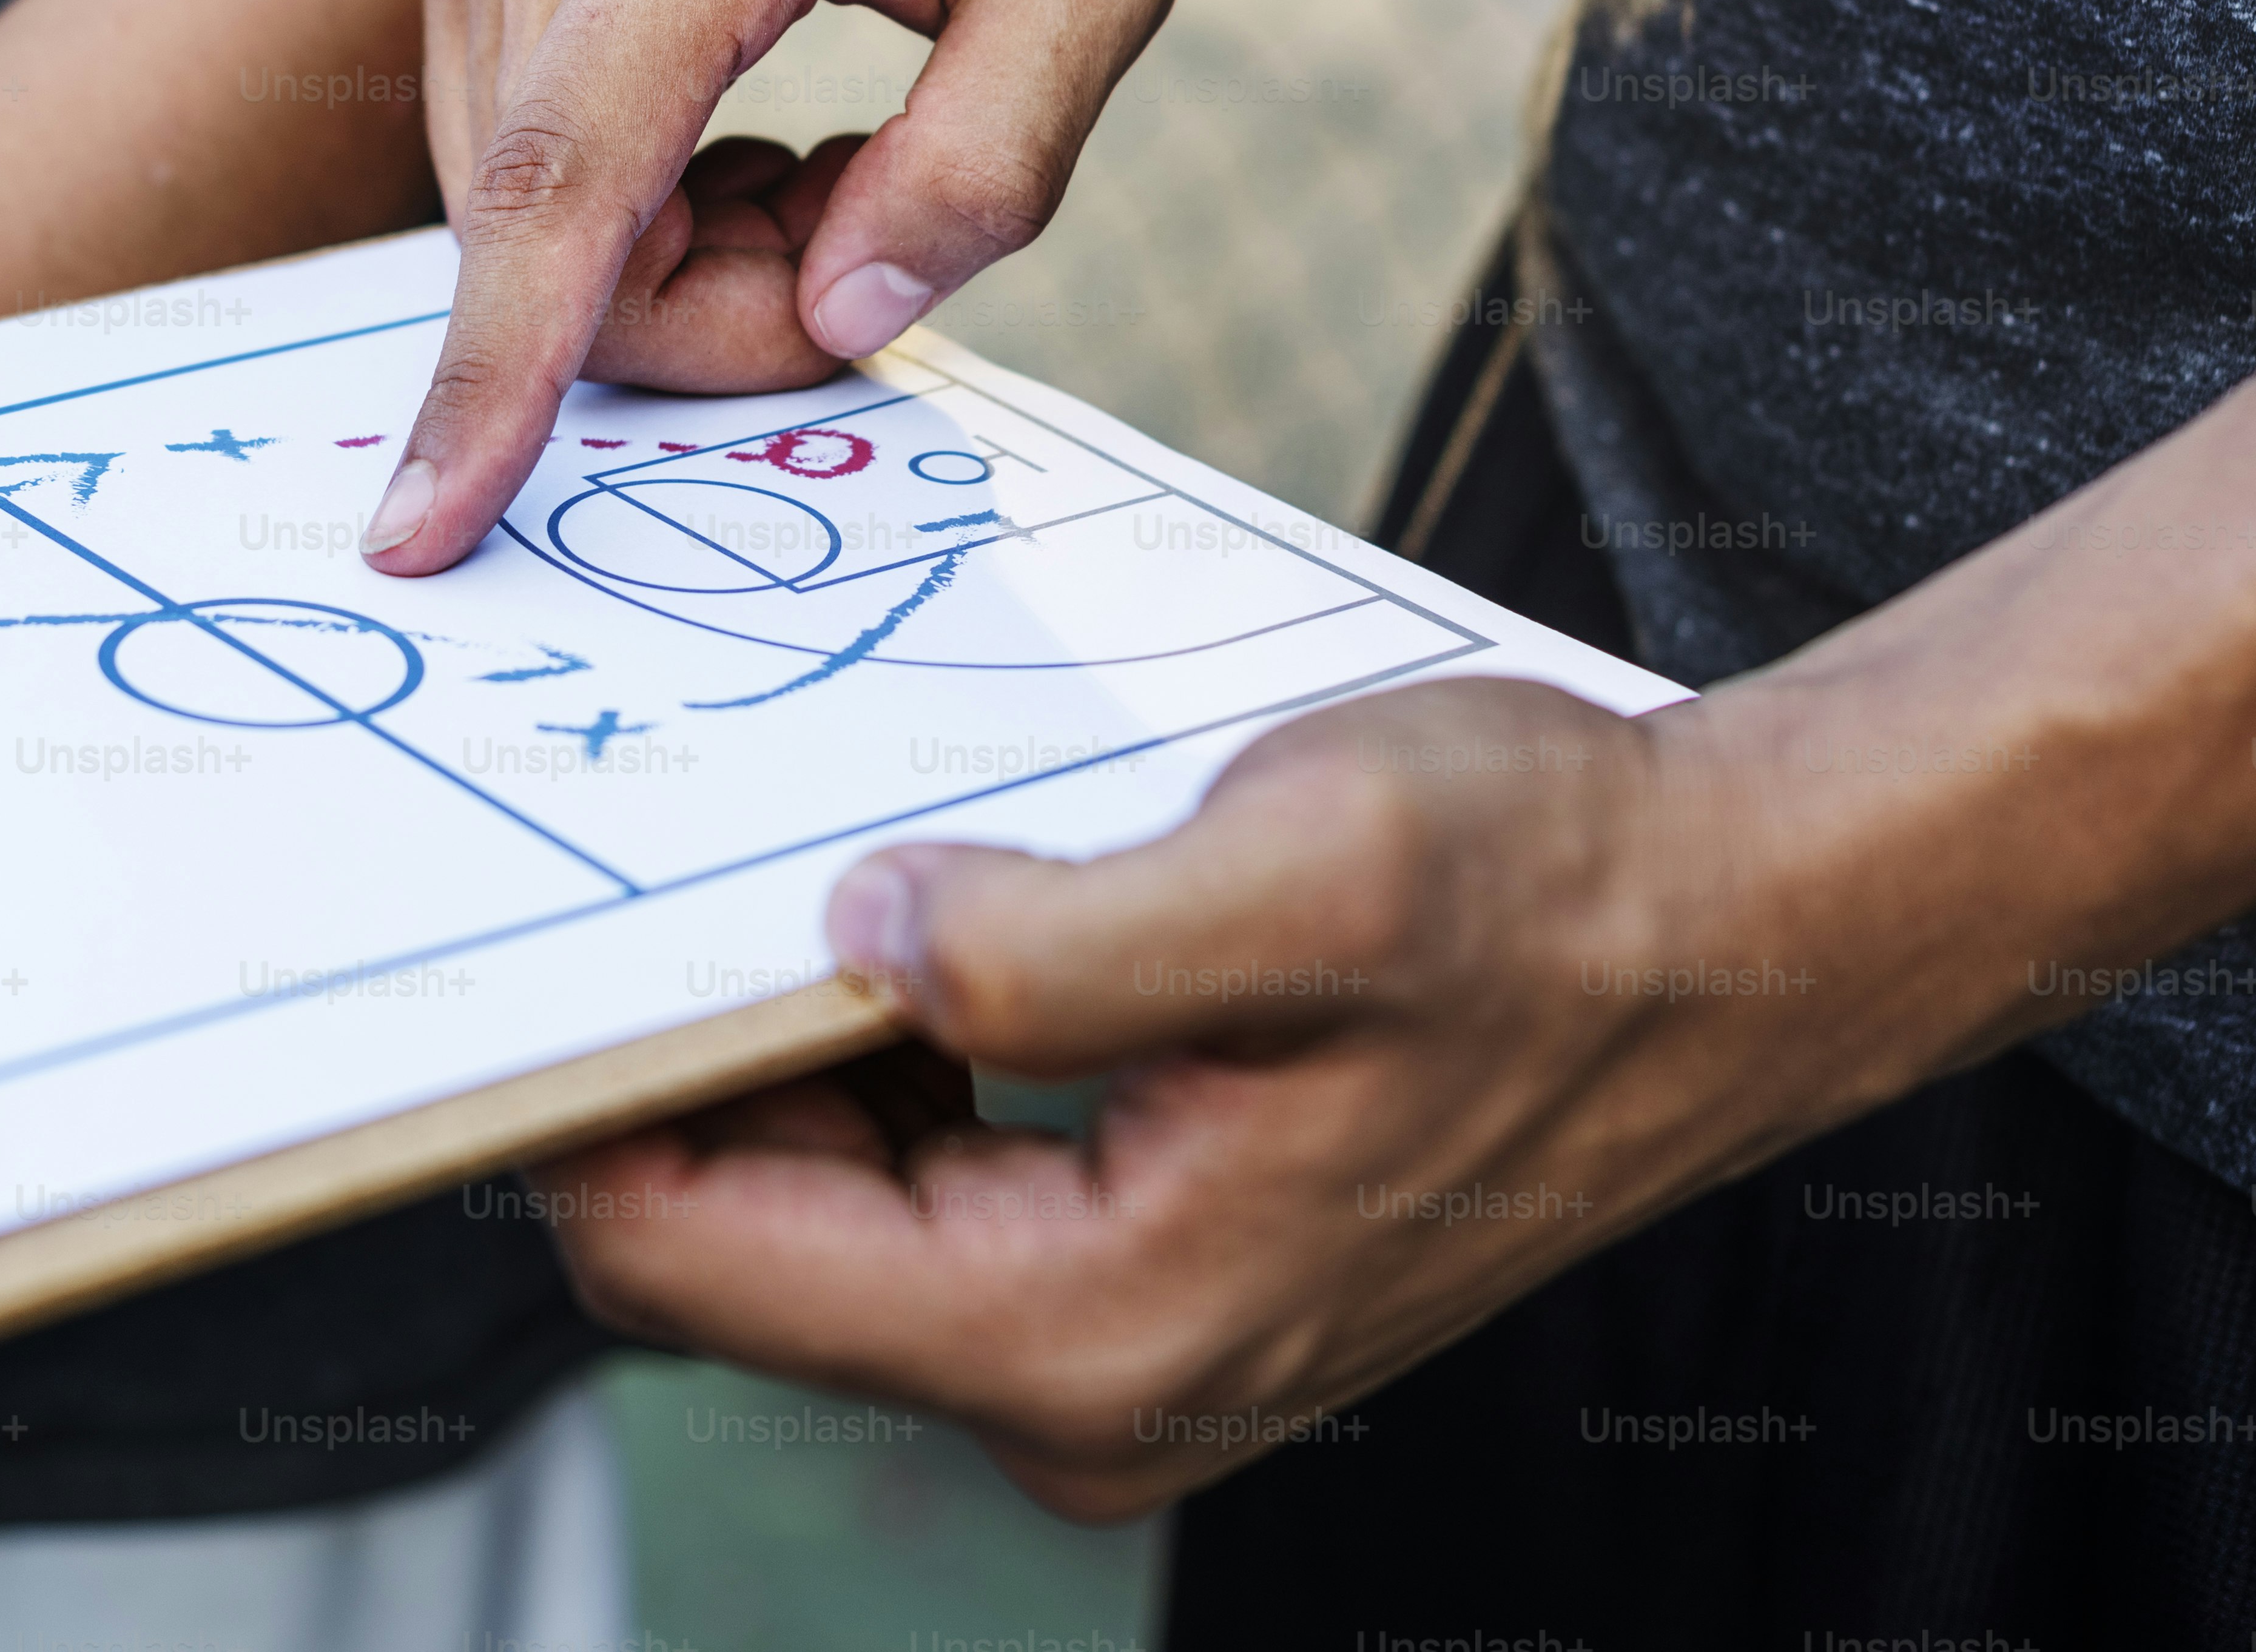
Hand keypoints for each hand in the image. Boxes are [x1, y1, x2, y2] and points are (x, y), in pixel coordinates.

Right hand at [365, 0, 1185, 572]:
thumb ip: (985, 166)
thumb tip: (841, 317)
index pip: (557, 183)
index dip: (493, 381)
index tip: (422, 528)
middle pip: (547, 236)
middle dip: (708, 312)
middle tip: (879, 215)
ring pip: (522, 212)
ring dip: (680, 253)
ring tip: (832, 146)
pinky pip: (517, 151)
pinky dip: (638, 193)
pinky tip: (757, 118)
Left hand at [526, 678, 1890, 1519]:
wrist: (1726, 937)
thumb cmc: (1545, 890)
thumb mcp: (1301, 866)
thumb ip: (1050, 935)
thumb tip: (849, 941)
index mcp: (1085, 1325)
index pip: (694, 1259)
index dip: (580, 1104)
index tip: (529, 952)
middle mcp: (1079, 1388)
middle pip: (736, 1246)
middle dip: (681, 1063)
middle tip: (672, 867)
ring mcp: (1105, 1348)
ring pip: (817, 1207)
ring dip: (787, 1048)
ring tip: (819, 880)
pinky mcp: (1132, 1277)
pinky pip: (916, 1184)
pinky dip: (880, 1058)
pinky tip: (923, 929)